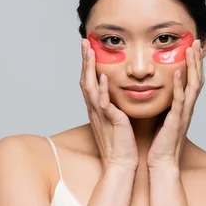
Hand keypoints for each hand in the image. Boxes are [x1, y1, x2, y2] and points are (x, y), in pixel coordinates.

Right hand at [80, 39, 138, 169]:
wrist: (121, 164)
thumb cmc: (121, 144)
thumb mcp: (116, 120)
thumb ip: (114, 106)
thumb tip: (118, 95)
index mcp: (97, 109)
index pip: (89, 82)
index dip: (87, 64)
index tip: (88, 48)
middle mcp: (95, 110)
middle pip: (85, 80)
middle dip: (84, 60)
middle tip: (84, 42)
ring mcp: (100, 115)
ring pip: (90, 88)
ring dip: (89, 68)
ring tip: (90, 51)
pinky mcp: (110, 121)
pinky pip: (103, 103)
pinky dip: (102, 89)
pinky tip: (102, 76)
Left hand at [147, 39, 203, 168]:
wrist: (162, 162)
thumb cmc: (161, 142)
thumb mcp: (164, 118)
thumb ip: (166, 105)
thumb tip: (161, 92)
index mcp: (184, 107)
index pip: (192, 80)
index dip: (194, 64)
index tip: (192, 47)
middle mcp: (187, 108)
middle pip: (197, 78)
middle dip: (197, 60)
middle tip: (196, 42)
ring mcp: (184, 113)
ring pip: (193, 85)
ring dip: (193, 66)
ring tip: (191, 50)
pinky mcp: (176, 120)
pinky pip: (180, 100)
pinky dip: (180, 85)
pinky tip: (178, 71)